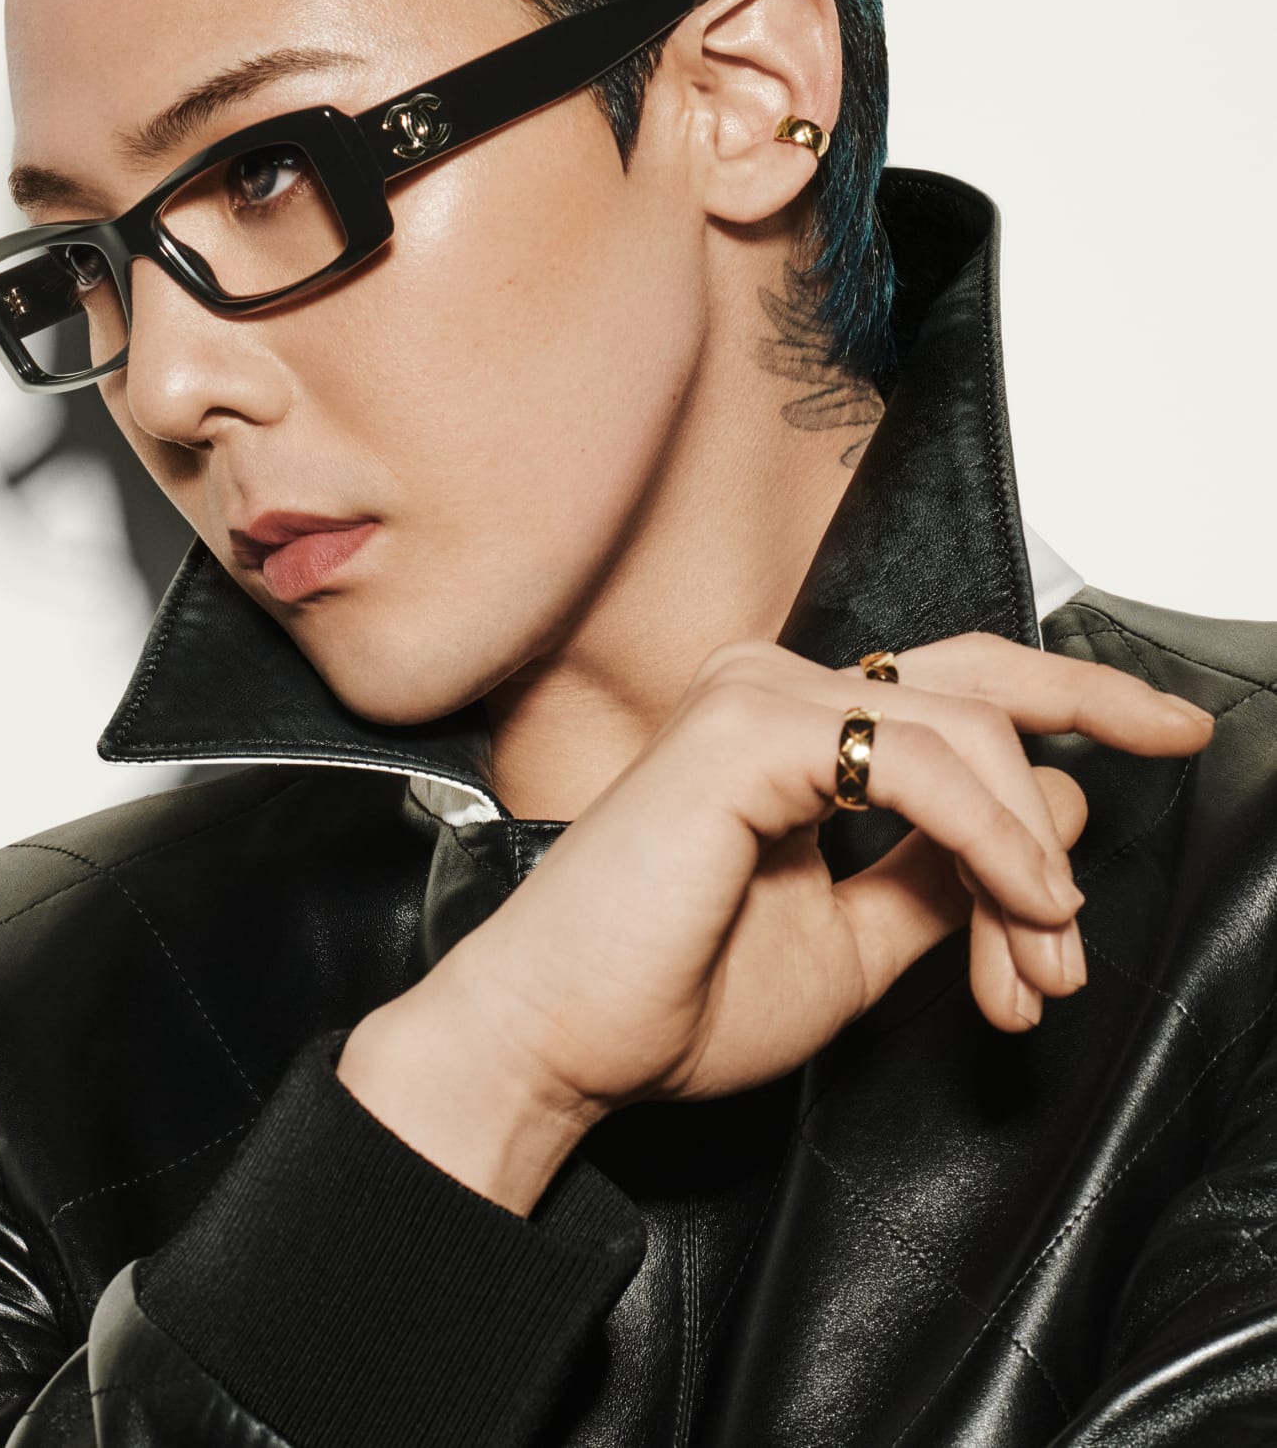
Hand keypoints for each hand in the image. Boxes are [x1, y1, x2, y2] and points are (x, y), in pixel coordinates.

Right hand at [422, 631, 1213, 1123]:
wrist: (557, 1040)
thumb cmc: (674, 994)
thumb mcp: (855, 940)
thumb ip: (943, 875)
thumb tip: (1052, 819)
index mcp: (789, 725)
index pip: (955, 686)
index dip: (1071, 705)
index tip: (1165, 738)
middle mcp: (773, 686)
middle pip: (979, 681)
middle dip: (1089, 725)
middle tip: (1154, 801)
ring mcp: (757, 695)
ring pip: (968, 737)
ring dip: (1030, 866)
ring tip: (1036, 968)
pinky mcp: (748, 731)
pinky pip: (920, 766)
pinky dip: (992, 840)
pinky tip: (1020, 912)